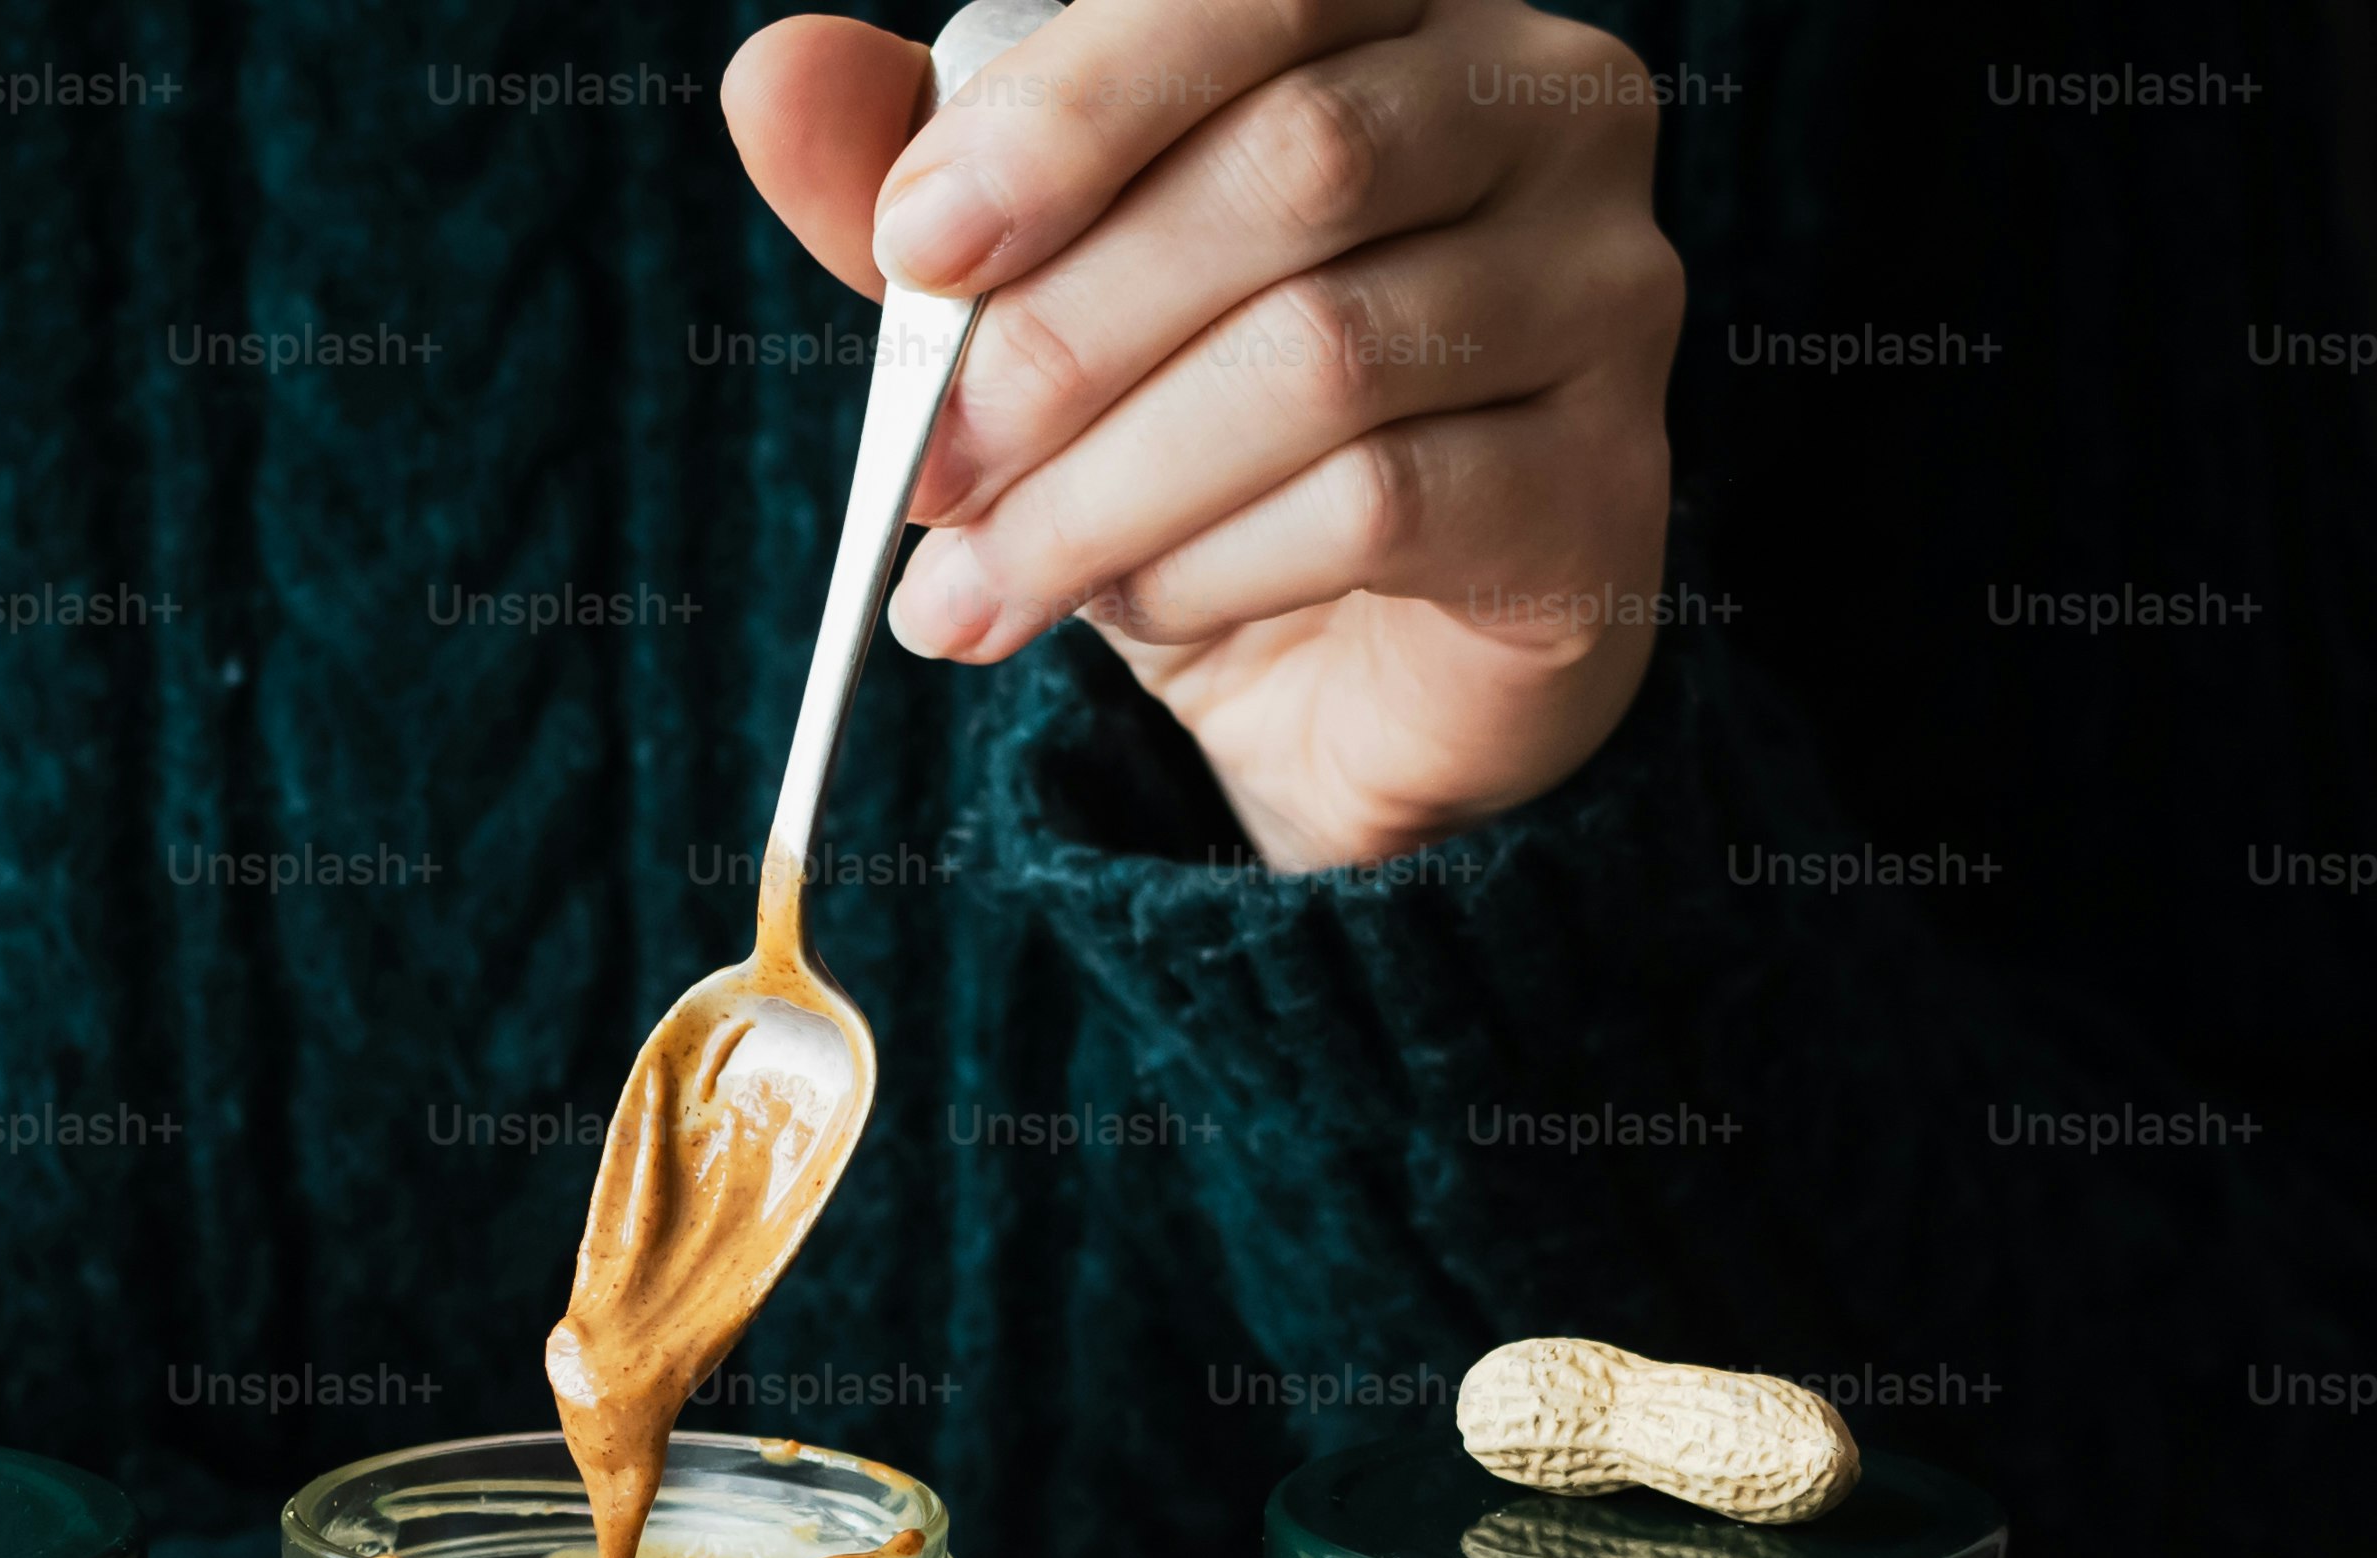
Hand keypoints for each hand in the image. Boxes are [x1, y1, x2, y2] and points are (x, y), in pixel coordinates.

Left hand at [725, 0, 1682, 870]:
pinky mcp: (1602, 490)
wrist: (1353, 671)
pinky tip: (1129, 611)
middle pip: (1295, 170)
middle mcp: (1547, 109)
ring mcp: (1605, 296)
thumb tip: (772, 75)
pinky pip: (1382, 508)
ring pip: (1324, 359)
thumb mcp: (1040, 297)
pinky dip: (1210, 570)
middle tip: (924, 473)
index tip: (917, 241)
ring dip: (1106, 489)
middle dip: (1064, 335)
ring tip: (977, 588)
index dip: (1077, 105)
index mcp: (1406, 6)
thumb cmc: (1197, 435)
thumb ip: (924, 181)